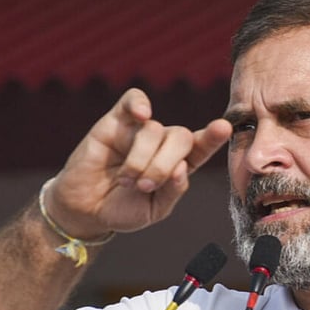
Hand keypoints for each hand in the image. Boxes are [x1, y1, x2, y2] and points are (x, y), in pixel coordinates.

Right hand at [43, 88, 231, 238]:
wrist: (85, 209)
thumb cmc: (123, 208)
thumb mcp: (154, 210)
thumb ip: (173, 191)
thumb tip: (183, 168)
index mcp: (180, 164)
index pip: (202, 146)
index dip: (213, 137)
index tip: (223, 128)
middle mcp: (163, 144)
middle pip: (180, 137)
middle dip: (164, 164)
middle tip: (144, 186)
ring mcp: (140, 130)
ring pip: (154, 130)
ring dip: (140, 159)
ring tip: (126, 180)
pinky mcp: (116, 122)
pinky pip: (133, 100)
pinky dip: (138, 103)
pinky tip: (141, 114)